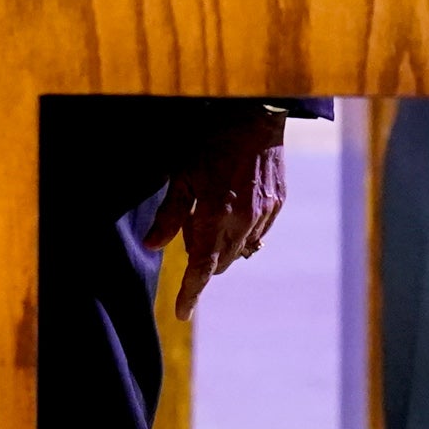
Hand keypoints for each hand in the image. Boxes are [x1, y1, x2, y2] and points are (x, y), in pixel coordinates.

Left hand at [155, 109, 288, 321]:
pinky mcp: (276, 204)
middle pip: (220, 263)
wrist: (255, 116)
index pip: (201, 268)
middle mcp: (242, 222)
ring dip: (222, 245)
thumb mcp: (181, 175)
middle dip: (203, 259)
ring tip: (212, 212)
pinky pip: (257, 233)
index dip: (190, 293)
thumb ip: (169, 214)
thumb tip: (152, 245)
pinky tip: (233, 208)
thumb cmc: (211, 143)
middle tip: (191, 228)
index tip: (181, 313)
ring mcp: (262, 214)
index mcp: (214, 216)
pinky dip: (241, 232)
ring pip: (239, 250)